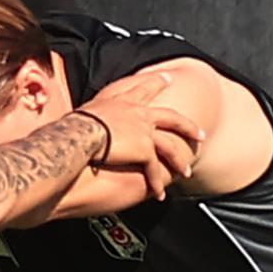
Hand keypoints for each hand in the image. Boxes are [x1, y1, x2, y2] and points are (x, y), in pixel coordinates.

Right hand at [85, 82, 204, 195]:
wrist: (79, 134)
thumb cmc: (73, 126)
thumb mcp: (84, 113)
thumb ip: (90, 117)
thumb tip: (81, 125)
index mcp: (121, 102)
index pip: (143, 87)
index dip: (156, 82)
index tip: (167, 78)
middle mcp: (137, 114)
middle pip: (171, 117)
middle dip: (187, 126)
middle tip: (199, 133)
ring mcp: (144, 131)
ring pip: (170, 147)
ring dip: (179, 161)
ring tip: (186, 172)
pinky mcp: (145, 149)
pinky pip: (154, 170)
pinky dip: (156, 183)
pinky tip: (159, 193)